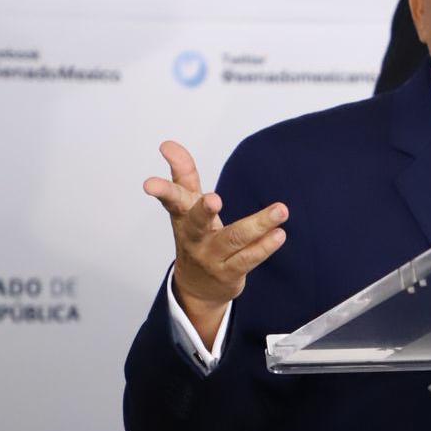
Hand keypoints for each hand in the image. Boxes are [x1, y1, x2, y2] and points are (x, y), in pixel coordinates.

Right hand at [144, 141, 287, 347]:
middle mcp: (194, 237)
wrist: (197, 288)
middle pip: (197, 222)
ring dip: (258, 224)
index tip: (149, 183)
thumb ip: (183, 174)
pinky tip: (279, 234)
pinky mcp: (229, 273)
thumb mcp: (187, 207)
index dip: (163, 189)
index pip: (173, 199)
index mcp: (183, 217)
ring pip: (233, 239)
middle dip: (203, 210)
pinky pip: (248, 258)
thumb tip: (168, 143)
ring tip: (281, 210)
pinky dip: (264, 246)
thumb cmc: (195, 235)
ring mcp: (211, 257)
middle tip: (214, 199)